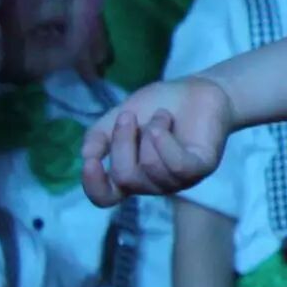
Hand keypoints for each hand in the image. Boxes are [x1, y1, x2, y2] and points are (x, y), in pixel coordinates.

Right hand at [85, 80, 231, 203]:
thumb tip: (85, 156)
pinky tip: (165, 123)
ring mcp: (178, 179)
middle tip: (130, 115)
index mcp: (130, 175)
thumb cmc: (158, 105)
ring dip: (150, 133)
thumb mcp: (119, 116)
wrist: (197, 88)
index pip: (105, 198)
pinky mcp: (201, 167)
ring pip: (150, 168)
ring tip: (161, 115)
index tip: (91, 162)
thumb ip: (98, 136)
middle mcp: (153, 183)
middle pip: (125, 177)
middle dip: (122, 141)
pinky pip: (179, 166)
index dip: (94, 186)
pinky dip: (166, 142)